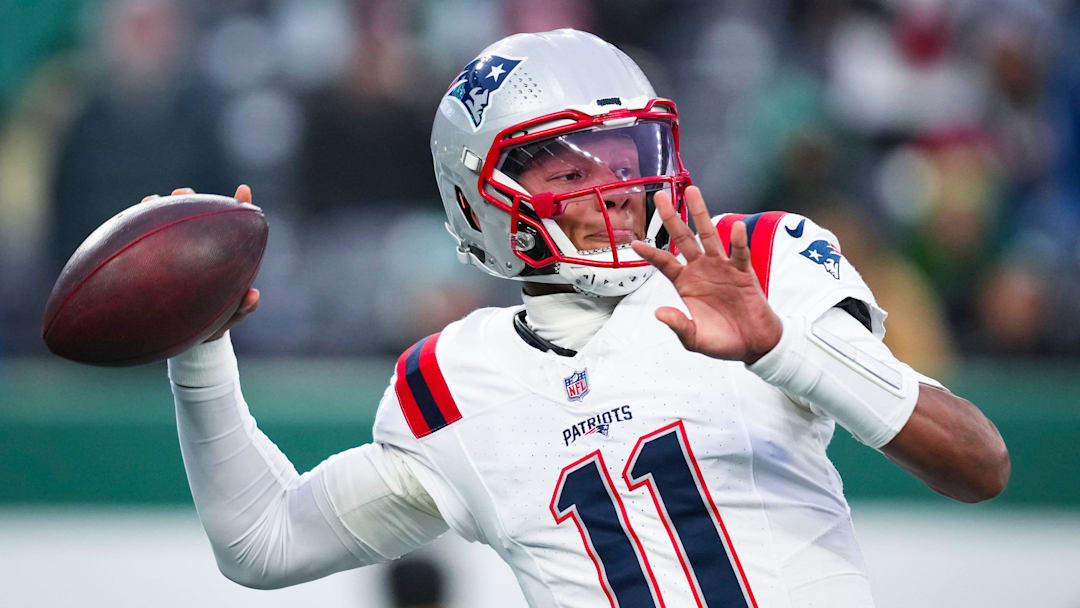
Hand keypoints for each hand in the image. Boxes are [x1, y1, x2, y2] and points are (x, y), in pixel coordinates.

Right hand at [141, 185, 259, 342]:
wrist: (186, 335)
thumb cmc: (214, 320)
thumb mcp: (230, 315)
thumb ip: (243, 307)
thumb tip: (253, 296)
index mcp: (221, 252)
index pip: (232, 223)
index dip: (240, 205)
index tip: (243, 191)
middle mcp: (196, 244)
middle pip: (193, 213)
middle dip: (188, 198)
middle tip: (182, 193)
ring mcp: (172, 249)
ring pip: (165, 221)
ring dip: (158, 207)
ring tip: (151, 201)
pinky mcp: (150, 259)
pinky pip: (142, 241)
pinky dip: (137, 229)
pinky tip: (130, 222)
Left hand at [631, 186, 781, 363]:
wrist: (753, 345)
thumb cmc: (723, 341)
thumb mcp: (694, 339)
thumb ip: (677, 325)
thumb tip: (659, 312)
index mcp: (685, 283)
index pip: (664, 263)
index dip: (650, 253)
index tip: (634, 242)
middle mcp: (701, 270)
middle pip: (683, 238)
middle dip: (671, 217)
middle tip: (660, 196)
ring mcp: (722, 268)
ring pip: (709, 235)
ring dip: (700, 214)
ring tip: (692, 192)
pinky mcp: (743, 273)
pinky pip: (739, 253)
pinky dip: (738, 240)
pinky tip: (736, 225)